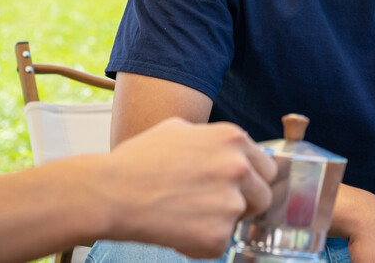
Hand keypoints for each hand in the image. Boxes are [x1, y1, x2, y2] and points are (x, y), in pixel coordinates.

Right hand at [100, 118, 276, 256]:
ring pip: (242, 220)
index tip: (231, 188)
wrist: (109, 192)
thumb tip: (224, 148)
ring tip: (188, 216)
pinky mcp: (218, 233)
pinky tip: (176, 230)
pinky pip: (219, 244)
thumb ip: (209, 137)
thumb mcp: (177, 128)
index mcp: (232, 138)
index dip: (248, 180)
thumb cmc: (136, 161)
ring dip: (221, 222)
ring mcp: (231, 201)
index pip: (265, 166)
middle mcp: (238, 166)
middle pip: (263, 195)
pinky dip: (200, 244)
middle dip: (243, 203)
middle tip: (211, 206)